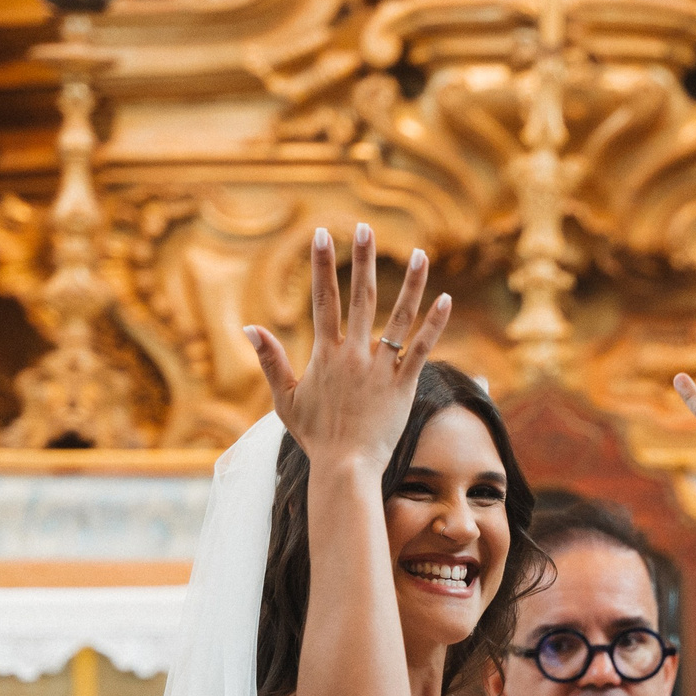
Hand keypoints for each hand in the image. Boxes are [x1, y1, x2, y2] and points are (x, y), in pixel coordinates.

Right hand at [245, 223, 449, 473]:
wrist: (345, 468)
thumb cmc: (316, 437)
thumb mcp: (285, 400)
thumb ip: (271, 360)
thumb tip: (249, 326)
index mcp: (325, 355)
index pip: (323, 300)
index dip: (322, 266)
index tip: (322, 234)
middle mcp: (353, 355)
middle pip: (360, 298)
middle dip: (362, 260)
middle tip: (365, 228)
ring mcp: (380, 368)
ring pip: (398, 317)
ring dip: (411, 284)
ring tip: (421, 253)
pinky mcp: (404, 385)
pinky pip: (422, 348)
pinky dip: (434, 324)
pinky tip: (445, 298)